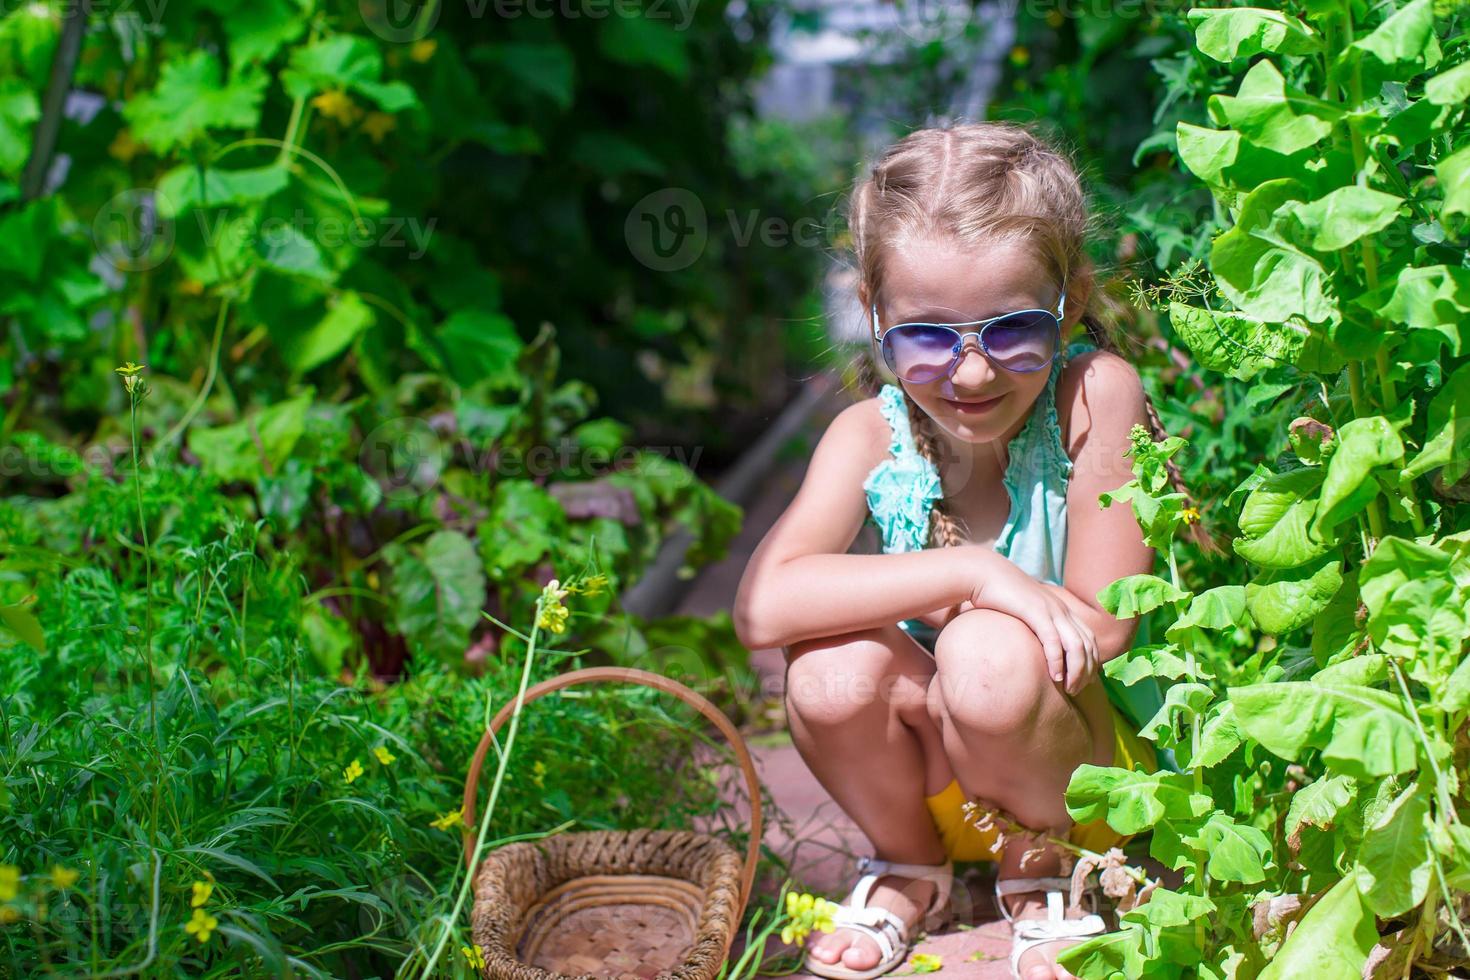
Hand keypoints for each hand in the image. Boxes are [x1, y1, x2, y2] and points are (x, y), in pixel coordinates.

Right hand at [967, 552, 1098, 696]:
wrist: (984, 574)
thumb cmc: (999, 596)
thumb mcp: (1023, 612)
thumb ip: (1034, 626)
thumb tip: (1034, 645)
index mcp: (1061, 609)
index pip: (1089, 638)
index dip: (1091, 662)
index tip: (1085, 681)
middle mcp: (1061, 610)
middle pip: (1088, 644)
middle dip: (1086, 671)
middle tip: (1076, 690)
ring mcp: (1050, 610)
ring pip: (1076, 645)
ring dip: (1076, 670)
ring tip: (1069, 688)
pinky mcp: (1035, 612)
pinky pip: (1053, 640)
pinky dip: (1057, 660)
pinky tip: (1055, 676)